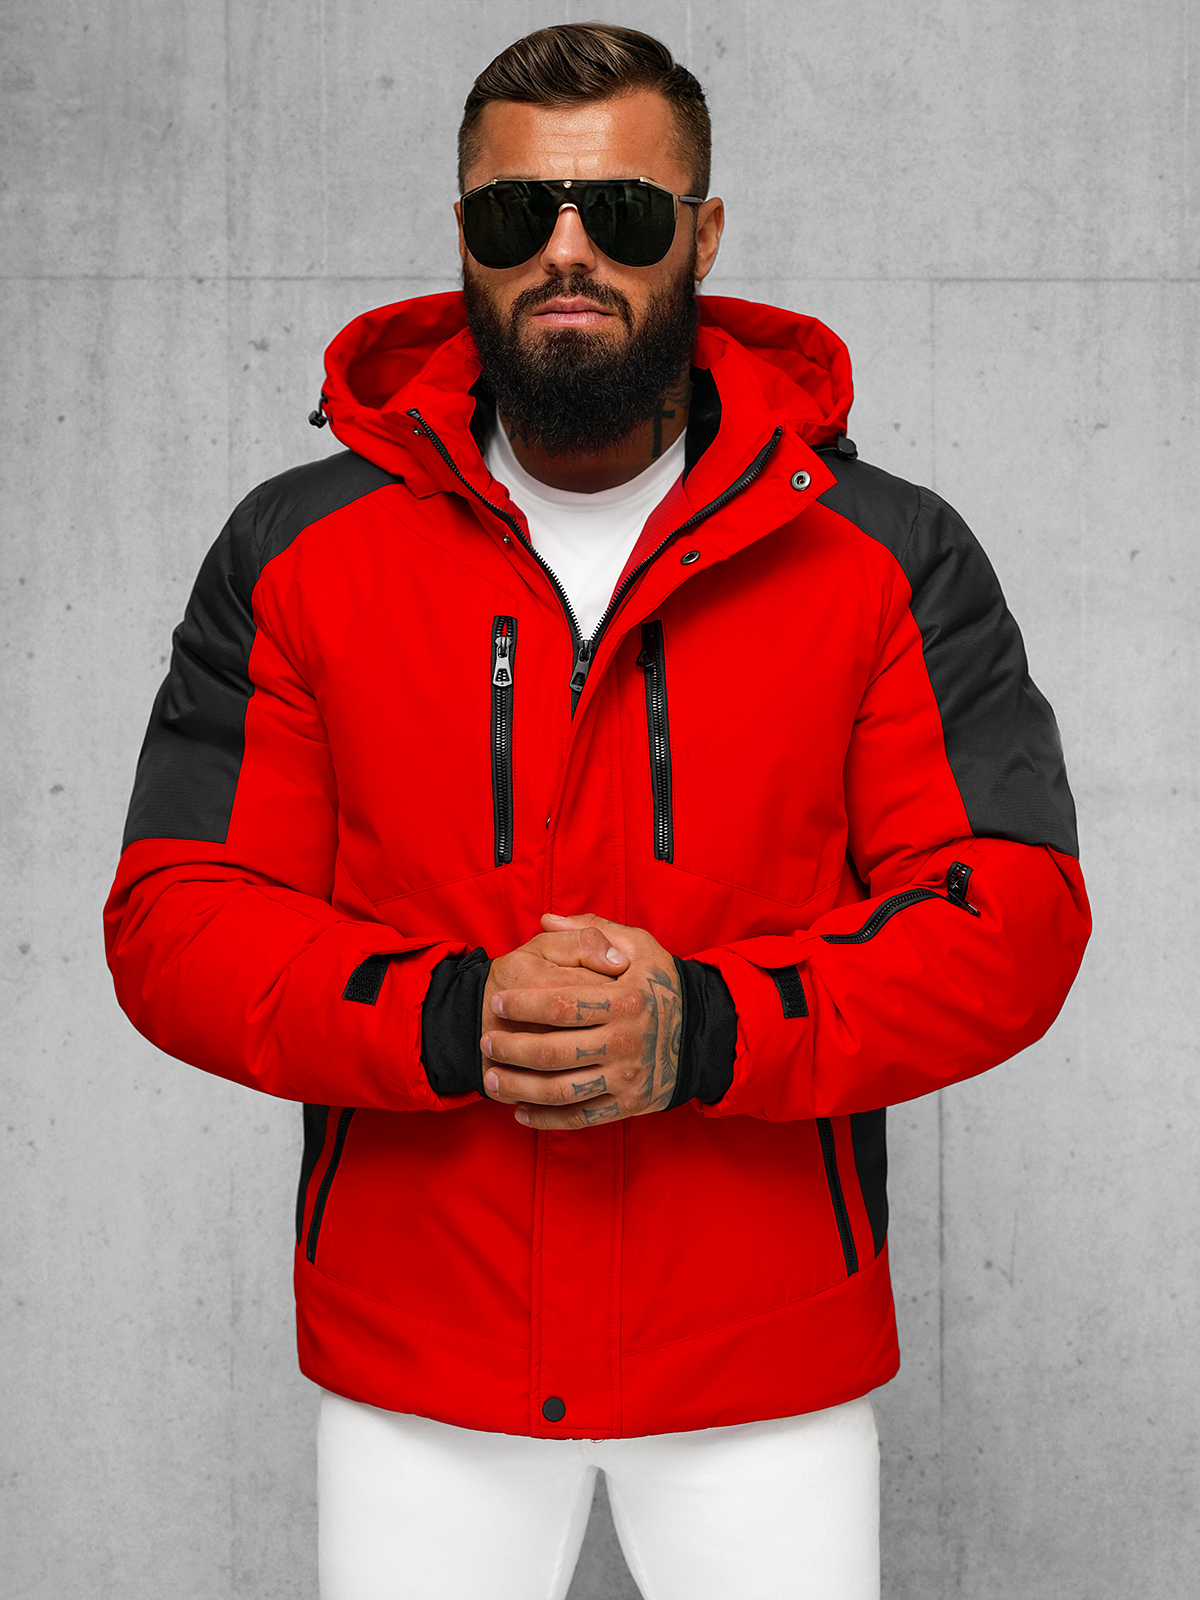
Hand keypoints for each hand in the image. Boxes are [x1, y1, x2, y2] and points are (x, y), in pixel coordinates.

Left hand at [481, 912, 681, 1129]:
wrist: (705, 1033)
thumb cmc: (662, 985)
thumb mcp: (639, 946)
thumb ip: (592, 931)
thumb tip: (546, 919)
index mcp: (625, 1000)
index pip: (560, 1005)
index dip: (522, 1005)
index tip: (498, 1003)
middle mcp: (625, 1042)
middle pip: (552, 1052)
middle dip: (510, 1048)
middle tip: (486, 1041)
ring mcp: (627, 1077)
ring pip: (560, 1090)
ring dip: (519, 1087)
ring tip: (492, 1077)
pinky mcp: (628, 1104)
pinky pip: (581, 1117)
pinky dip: (547, 1119)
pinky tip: (521, 1111)